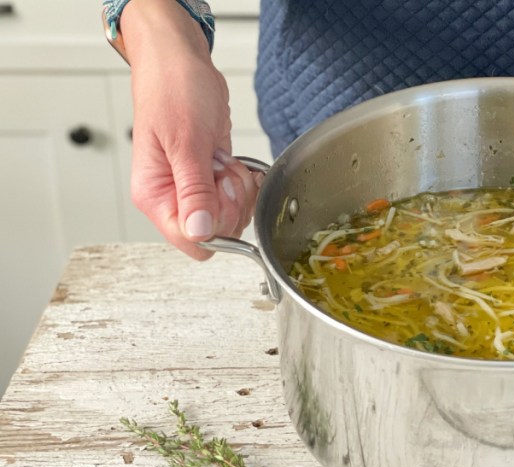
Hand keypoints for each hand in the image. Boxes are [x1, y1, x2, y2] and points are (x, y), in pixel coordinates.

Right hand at [122, 0, 259, 259]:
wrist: (180, 62)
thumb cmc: (174, 90)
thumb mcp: (187, 141)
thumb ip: (193, 190)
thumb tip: (199, 232)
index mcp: (154, 195)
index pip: (189, 241)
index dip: (216, 226)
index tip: (219, 192)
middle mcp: (171, 196)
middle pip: (217, 231)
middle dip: (231, 202)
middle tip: (222, 169)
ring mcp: (192, 187)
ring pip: (231, 215)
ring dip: (238, 188)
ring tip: (222, 158)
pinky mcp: (210, 177)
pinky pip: (237, 196)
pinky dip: (243, 179)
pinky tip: (231, 159)